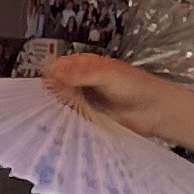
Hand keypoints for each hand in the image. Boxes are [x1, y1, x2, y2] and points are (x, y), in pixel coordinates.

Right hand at [38, 51, 193, 152]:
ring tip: (44, 119)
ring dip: (52, 111)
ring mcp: (79, 102)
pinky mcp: (83, 119)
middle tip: (38, 107)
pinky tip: (56, 128)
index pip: (53, 69)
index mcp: (80, 66)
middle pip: (51, 88)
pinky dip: (61, 123)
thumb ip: (80, 73)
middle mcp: (76, 83)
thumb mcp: (106, 74)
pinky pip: (67, 120)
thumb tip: (51, 73)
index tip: (38, 90)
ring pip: (57, 105)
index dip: (45, 78)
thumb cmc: (134, 86)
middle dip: (44, 96)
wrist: (154, 111)